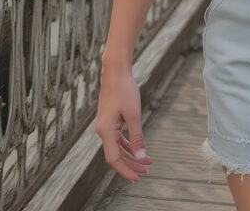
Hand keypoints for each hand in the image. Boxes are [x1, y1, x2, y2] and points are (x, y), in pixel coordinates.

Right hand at [95, 67, 152, 181]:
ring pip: (118, 147)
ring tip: (147, 161)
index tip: (137, 177)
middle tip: (147, 170)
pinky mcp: (109, 121)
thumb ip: (137, 137)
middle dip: (131, 164)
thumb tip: (141, 156)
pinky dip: (128, 144)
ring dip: (131, 155)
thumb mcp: (134, 115)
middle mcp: (103, 131)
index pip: (113, 159)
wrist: (115, 72)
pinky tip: (138, 148)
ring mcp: (105, 126)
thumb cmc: (124, 90)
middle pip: (116, 155)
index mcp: (106, 131)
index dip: (125, 170)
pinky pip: (118, 138)